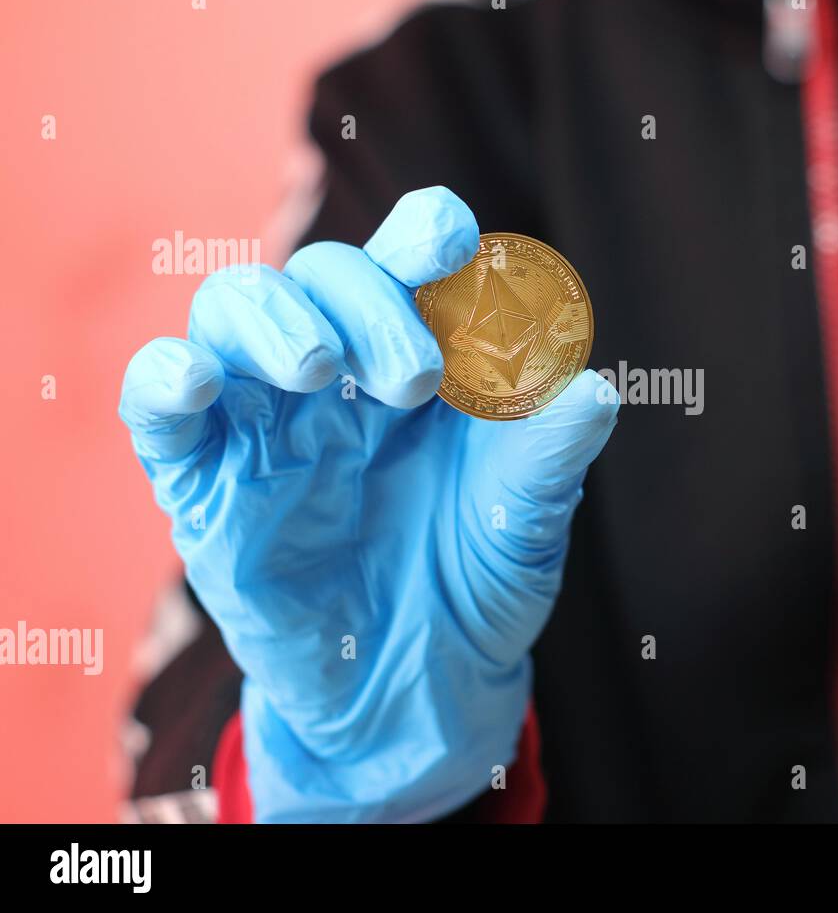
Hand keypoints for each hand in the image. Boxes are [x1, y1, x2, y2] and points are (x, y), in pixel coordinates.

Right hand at [119, 187, 618, 821]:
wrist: (416, 687)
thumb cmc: (474, 583)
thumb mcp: (524, 525)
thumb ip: (548, 457)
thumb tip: (594, 389)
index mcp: (422, 360)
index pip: (409, 265)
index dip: (420, 236)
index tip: (446, 239)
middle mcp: (341, 376)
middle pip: (323, 276)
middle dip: (368, 302)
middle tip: (415, 379)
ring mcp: (267, 423)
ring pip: (233, 312)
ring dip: (274, 319)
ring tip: (321, 370)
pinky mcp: (205, 483)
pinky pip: (157, 406)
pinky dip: (162, 377)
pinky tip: (194, 379)